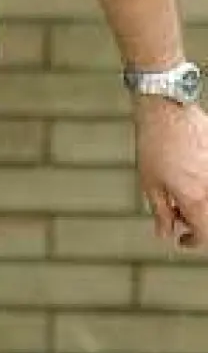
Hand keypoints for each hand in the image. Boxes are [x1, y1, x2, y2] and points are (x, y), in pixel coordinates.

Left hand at [136, 97, 207, 248]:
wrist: (169, 111)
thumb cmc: (156, 144)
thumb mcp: (150, 184)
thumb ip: (161, 212)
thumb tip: (164, 233)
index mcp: (197, 199)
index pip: (206, 235)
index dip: (192, 242)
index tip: (181, 239)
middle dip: (197, 223)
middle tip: (176, 214)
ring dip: (200, 206)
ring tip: (179, 193)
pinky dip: (204, 190)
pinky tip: (189, 179)